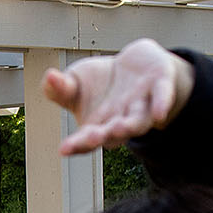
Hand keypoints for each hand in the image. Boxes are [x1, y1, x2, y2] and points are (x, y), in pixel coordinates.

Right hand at [48, 39, 192, 154]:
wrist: (136, 64)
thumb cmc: (102, 81)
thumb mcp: (74, 81)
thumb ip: (60, 88)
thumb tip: (49, 77)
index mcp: (99, 125)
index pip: (86, 140)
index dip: (76, 145)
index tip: (63, 149)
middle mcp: (121, 120)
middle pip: (112, 134)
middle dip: (103, 136)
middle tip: (93, 138)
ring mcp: (142, 106)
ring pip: (138, 121)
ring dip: (129, 126)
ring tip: (119, 127)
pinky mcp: (160, 86)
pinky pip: (162, 97)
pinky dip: (161, 105)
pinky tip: (159, 114)